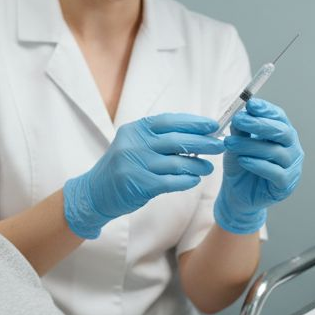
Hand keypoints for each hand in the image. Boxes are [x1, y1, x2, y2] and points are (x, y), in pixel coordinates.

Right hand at [63, 113, 225, 238]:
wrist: (95, 193)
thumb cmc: (121, 167)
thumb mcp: (134, 145)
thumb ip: (158, 139)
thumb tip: (195, 135)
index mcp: (135, 130)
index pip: (169, 121)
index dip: (193, 122)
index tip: (212, 126)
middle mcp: (135, 144)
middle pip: (177, 140)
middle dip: (203, 142)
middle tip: (220, 145)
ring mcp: (136, 164)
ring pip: (177, 162)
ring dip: (198, 164)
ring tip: (209, 167)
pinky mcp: (140, 184)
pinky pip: (172, 181)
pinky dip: (186, 180)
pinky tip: (194, 179)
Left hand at [214, 99, 302, 234]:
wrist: (236, 194)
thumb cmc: (241, 165)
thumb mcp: (237, 143)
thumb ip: (240, 130)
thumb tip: (241, 113)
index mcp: (282, 134)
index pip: (279, 117)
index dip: (266, 110)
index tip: (251, 104)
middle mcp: (291, 148)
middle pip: (281, 132)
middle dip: (259, 124)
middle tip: (239, 120)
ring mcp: (292, 167)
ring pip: (276, 152)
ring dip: (251, 145)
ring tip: (230, 143)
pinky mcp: (286, 185)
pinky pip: (276, 173)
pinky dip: (258, 165)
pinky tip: (243, 160)